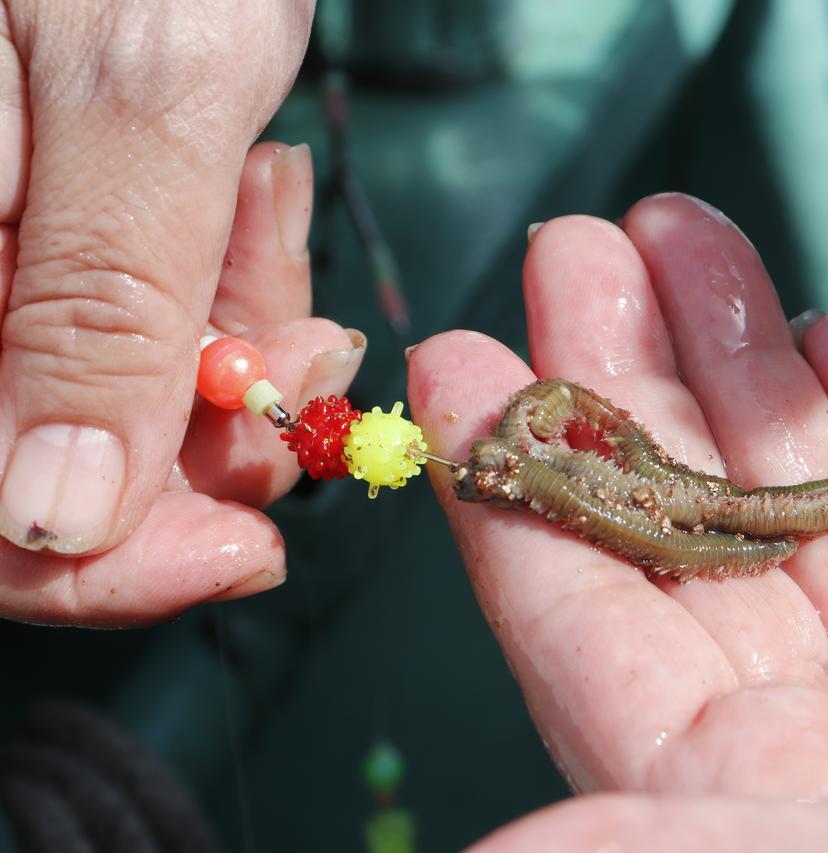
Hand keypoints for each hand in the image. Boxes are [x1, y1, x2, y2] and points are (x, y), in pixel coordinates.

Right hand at [0, 3, 360, 626]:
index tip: (251, 544)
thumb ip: (91, 305)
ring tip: (265, 215)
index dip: (102, 563)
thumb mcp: (132, 93)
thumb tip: (53, 514)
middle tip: (306, 359)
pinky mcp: (47, 206)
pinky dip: (214, 274)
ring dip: (221, 337)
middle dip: (199, 429)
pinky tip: (246, 188)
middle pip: (43, 458)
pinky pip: (129, 296)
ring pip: (104, 381)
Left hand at [407, 194, 827, 834]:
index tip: (462, 361)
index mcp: (746, 810)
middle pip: (695, 542)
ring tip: (698, 239)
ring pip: (817, 513)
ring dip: (756, 373)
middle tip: (587, 245)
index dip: (517, 493)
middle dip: (634, 386)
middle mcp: (826, 766)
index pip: (586, 630)